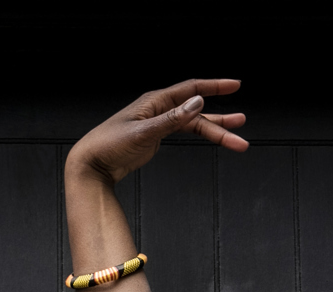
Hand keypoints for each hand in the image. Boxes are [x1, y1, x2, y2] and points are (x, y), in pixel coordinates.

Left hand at [67, 79, 248, 183]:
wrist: (91, 164)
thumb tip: (198, 102)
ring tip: (235, 138)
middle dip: (220, 118)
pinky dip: (199, 134)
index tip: (235, 85)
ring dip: (214, 130)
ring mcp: (158, 122)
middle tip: (241, 123)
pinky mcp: (155, 136)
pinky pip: (183, 131)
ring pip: (193, 124)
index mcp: (155, 101)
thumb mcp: (143, 132)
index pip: (191, 89)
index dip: (214, 86)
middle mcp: (158, 108)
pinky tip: (211, 136)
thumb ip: (172, 119)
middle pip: (197, 111)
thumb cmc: (109, 145)